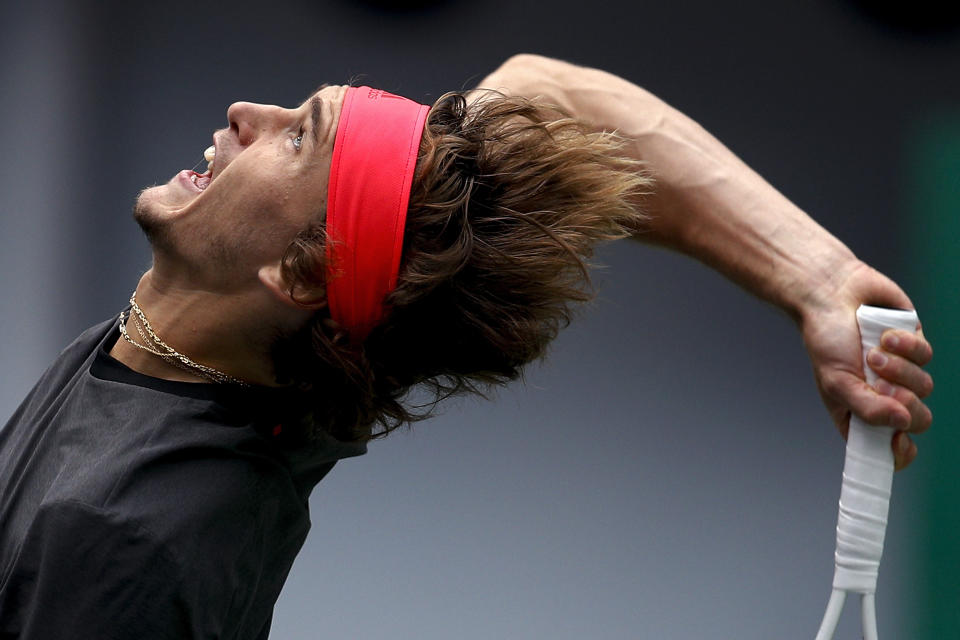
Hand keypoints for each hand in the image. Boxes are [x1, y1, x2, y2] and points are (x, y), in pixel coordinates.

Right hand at [801, 261, 932, 469]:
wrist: (830, 293)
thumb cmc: (825, 339)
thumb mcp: (836, 382)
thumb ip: (867, 409)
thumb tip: (902, 423)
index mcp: (861, 412)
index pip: (889, 448)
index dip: (898, 451)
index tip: (896, 439)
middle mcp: (884, 395)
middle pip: (918, 420)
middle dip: (904, 403)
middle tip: (882, 386)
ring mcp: (903, 371)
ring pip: (925, 386)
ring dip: (899, 369)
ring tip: (873, 352)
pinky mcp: (915, 346)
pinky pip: (926, 356)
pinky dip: (906, 346)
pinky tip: (886, 335)